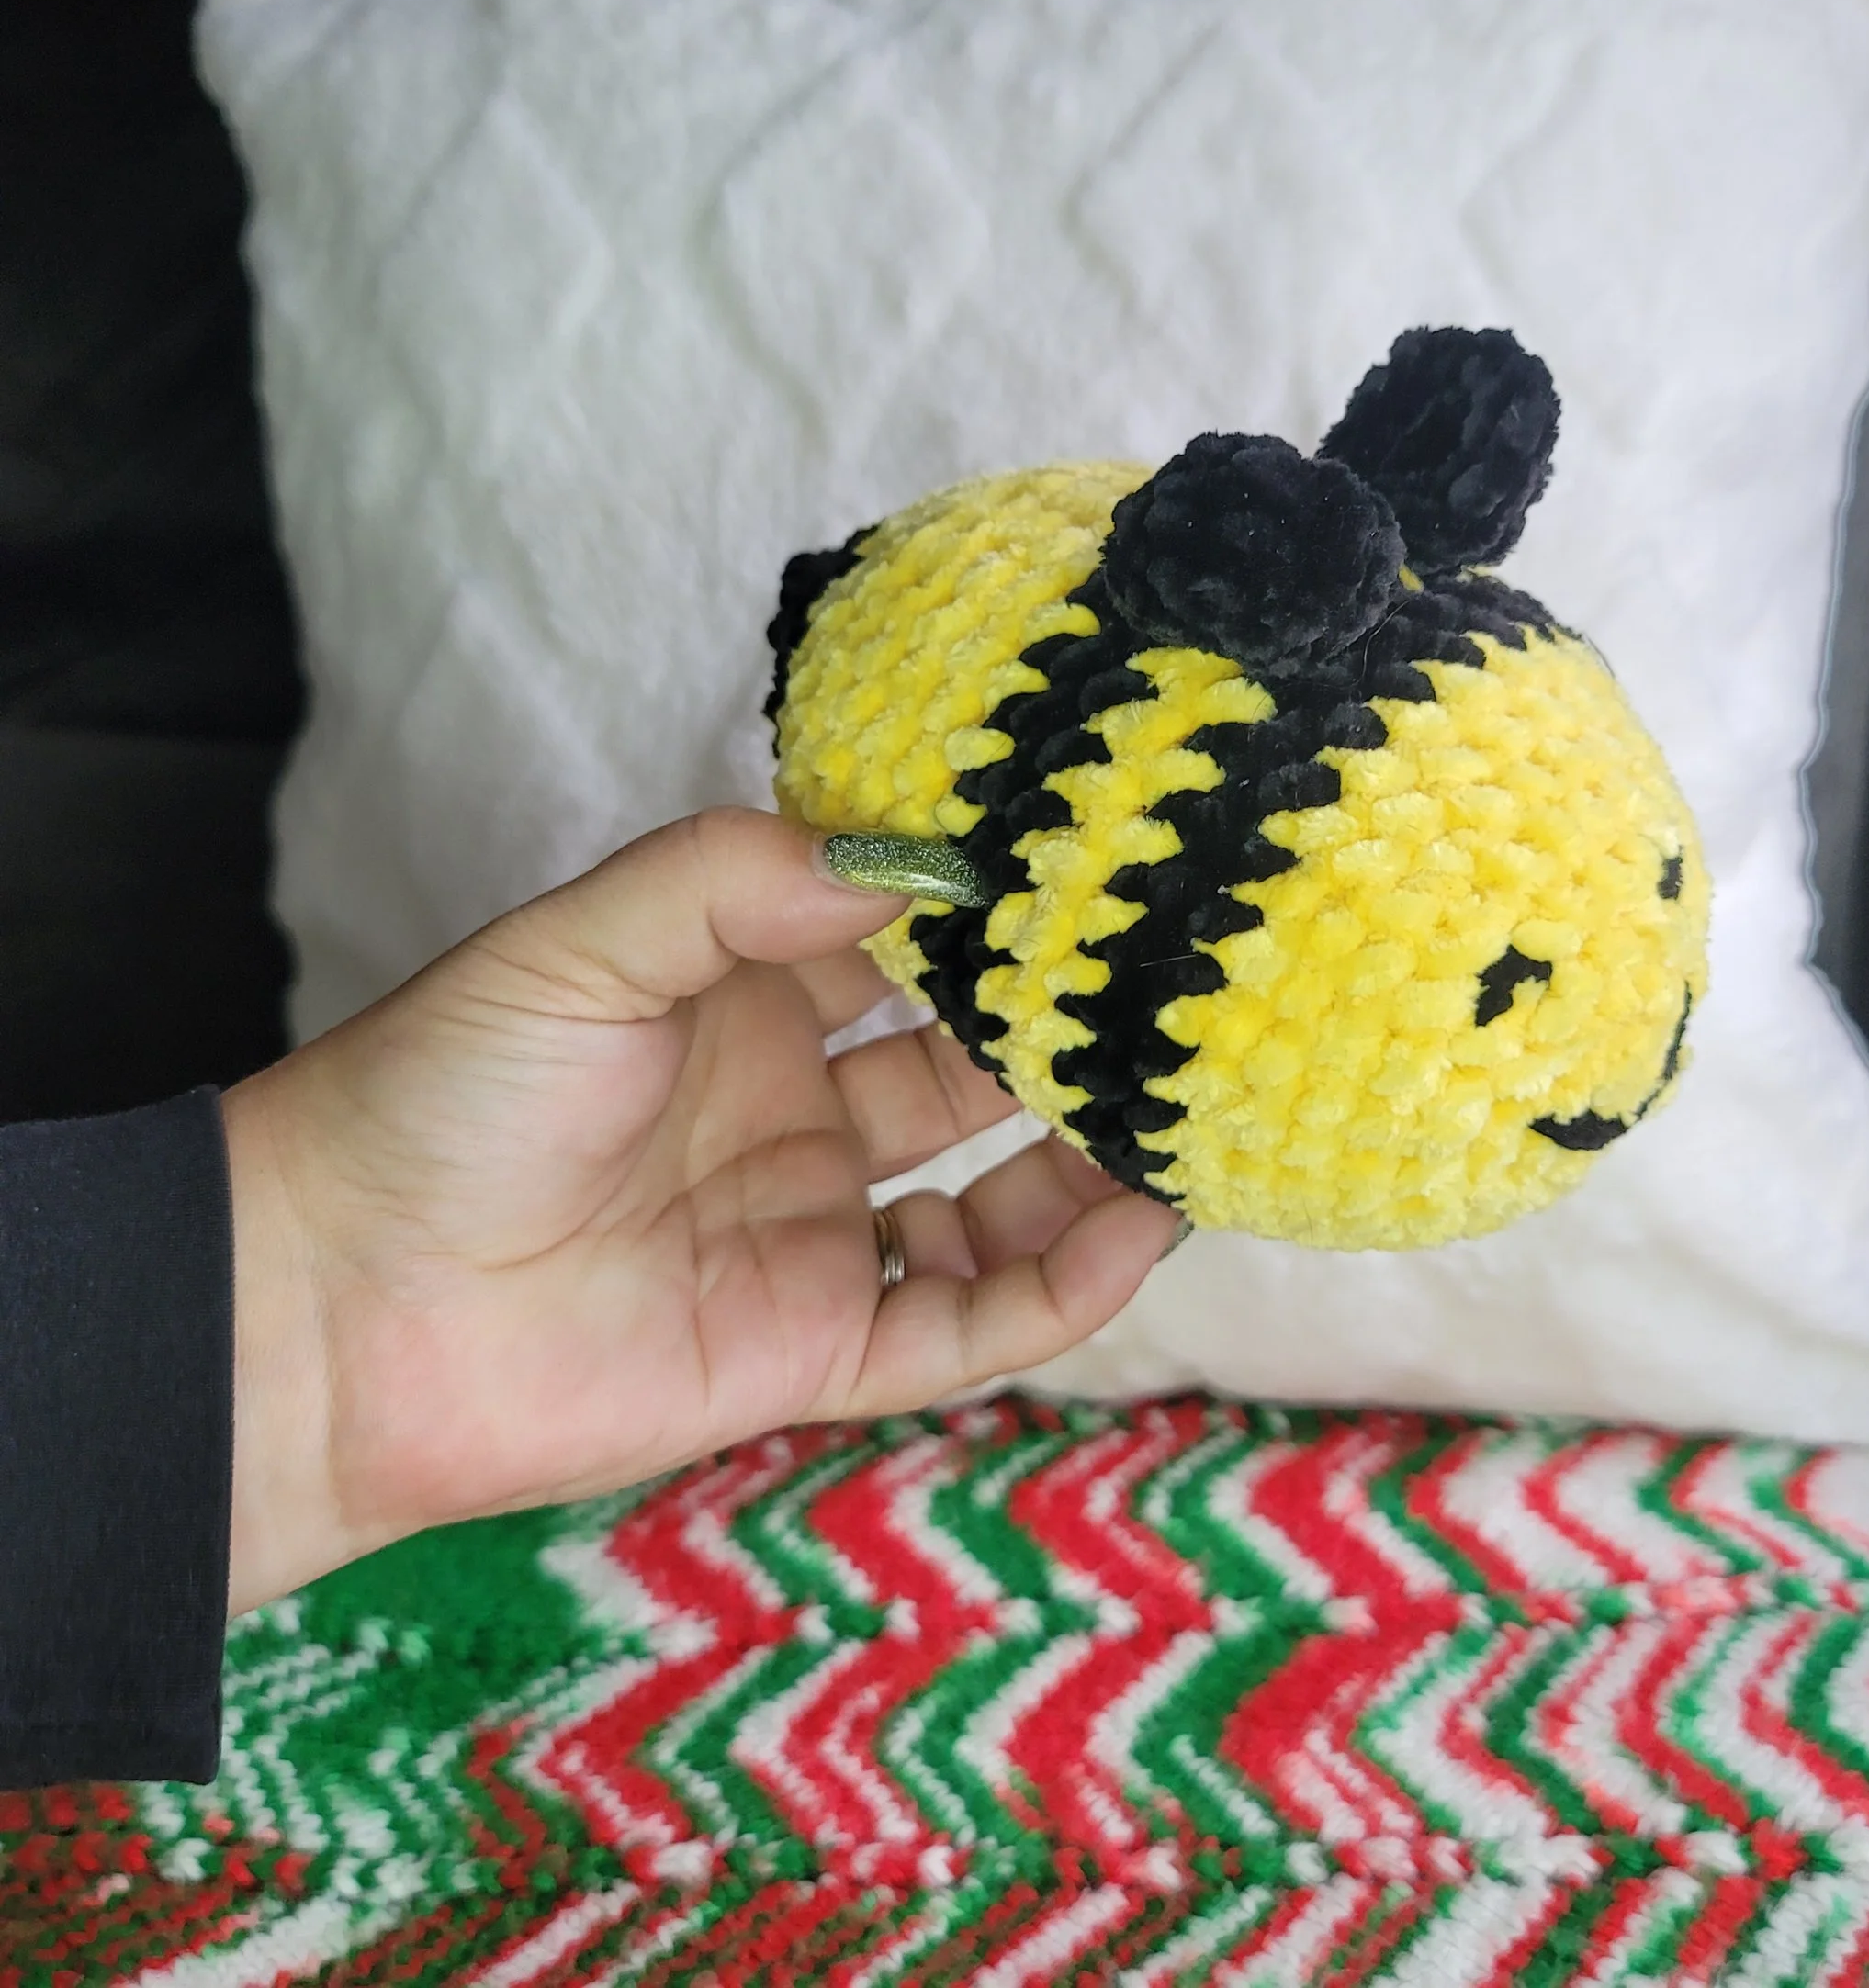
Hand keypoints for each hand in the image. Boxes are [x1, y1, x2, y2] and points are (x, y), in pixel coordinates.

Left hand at [221, 807, 1176, 1613]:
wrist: (332, 1313)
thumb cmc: (438, 1101)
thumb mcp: (580, 946)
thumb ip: (734, 882)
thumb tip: (909, 862)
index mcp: (740, 1004)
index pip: (905, 951)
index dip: (999, 918)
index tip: (1106, 870)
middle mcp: (793, 1117)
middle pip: (971, 1072)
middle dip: (1069, 1037)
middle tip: (1188, 993)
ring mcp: (809, 1238)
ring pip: (991, 1202)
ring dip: (1087, 1165)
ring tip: (1189, 1116)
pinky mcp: (811, 1352)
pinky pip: (964, 1327)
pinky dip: (1056, 1286)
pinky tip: (1136, 1228)